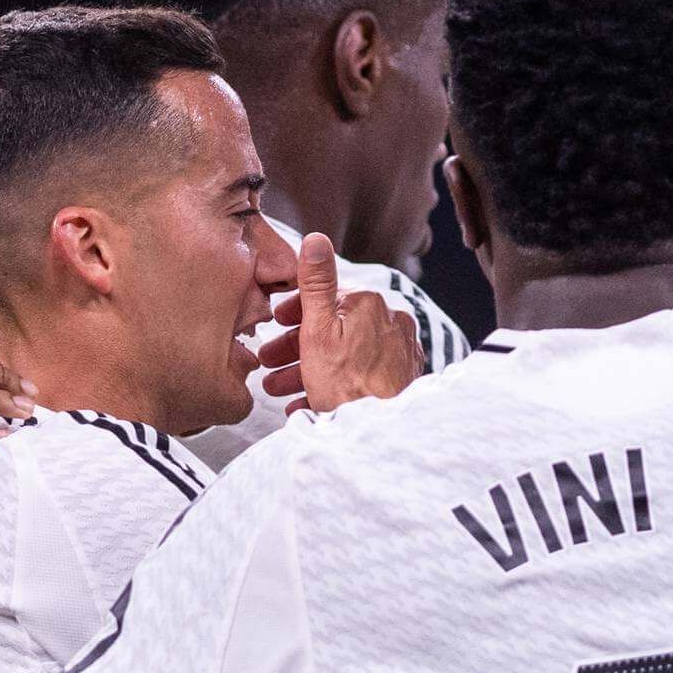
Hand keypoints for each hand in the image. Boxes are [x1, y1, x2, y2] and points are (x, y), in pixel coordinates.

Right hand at [259, 234, 419, 415]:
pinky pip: (361, 378)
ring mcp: (399, 354)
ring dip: (307, 371)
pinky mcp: (402, 382)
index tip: (275, 325)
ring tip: (279, 390)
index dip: (294, 314)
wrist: (378, 432)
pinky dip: (333, 388)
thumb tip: (315, 239)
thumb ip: (315, 284)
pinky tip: (307, 404)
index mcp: (369, 304)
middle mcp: (390, 324)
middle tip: (270, 363)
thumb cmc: (346, 384)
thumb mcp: (318, 330)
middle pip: (334, 331)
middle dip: (295, 348)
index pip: (327, 300)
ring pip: (345, 357)